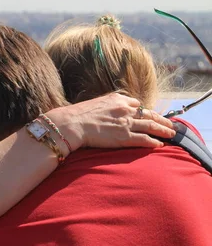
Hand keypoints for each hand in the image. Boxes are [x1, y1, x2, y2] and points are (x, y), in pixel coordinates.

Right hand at [46, 93, 175, 152]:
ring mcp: (126, 123)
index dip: (146, 111)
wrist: (73, 123)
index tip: (151, 115)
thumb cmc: (78, 115)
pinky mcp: (124, 137)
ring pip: (151, 126)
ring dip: (163, 130)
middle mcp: (125, 110)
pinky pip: (144, 140)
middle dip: (162, 120)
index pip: (138, 104)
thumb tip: (108, 109)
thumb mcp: (95, 103)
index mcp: (118, 100)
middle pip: (150, 114)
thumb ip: (106, 105)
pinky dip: (153, 142)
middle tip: (171, 124)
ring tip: (171, 134)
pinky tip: (159, 145)